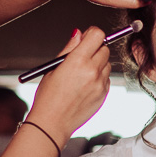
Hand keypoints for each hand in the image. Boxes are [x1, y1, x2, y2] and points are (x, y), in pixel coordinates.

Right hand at [24, 27, 110, 143]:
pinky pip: (107, 78)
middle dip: (95, 49)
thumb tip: (78, 33)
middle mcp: (92, 71)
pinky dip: (99, 78)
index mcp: (78, 61)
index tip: (87, 37)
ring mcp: (100, 84)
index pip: (98, 35)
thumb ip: (69, 48)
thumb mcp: (53, 68)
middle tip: (82, 56)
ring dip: (98, 63)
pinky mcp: (104, 94)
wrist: (53, 122)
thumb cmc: (48, 97)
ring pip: (107, 63)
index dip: (92, 34)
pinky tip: (84, 85)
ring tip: (81, 74)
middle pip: (105, 48)